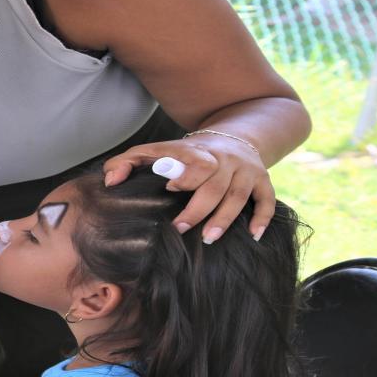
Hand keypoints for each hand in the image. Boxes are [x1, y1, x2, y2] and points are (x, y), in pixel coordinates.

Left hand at [102, 135, 273, 242]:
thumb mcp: (158, 150)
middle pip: (214, 184)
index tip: (170, 188)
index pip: (192, 159)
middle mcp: (223, 159)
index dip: (184, 174)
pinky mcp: (263, 180)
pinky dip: (262, 218)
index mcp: (195, 151)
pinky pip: (267, 200)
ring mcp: (245, 169)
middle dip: (198, 208)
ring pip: (238, 195)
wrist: (233, 137)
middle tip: (179, 228)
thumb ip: (128, 161)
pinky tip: (253, 236)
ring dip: (224, 218)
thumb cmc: (186, 154)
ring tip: (208, 239)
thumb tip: (110, 182)